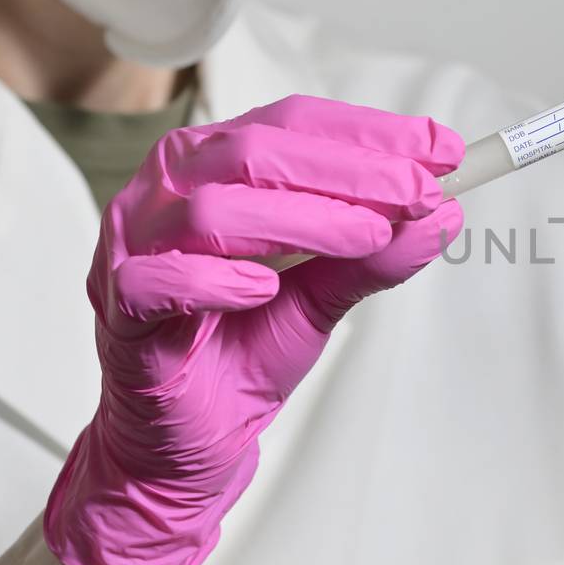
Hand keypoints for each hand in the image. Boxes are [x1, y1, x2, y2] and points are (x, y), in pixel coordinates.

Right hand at [44, 95, 464, 564]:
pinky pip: (156, 280)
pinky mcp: (120, 313)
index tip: (443, 151)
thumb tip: (442, 212)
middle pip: (253, 151)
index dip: (370, 133)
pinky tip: (263, 289)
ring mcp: (132, 249)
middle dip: (348, 170)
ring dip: (303, 219)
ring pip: (211, 208)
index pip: (290, 124)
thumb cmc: (245, 347)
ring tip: (367, 239)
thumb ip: (374, 254)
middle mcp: (165, 192)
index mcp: (211, 167)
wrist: (194, 440)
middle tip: (418, 192)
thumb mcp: (327, 294)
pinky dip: (215, 278)